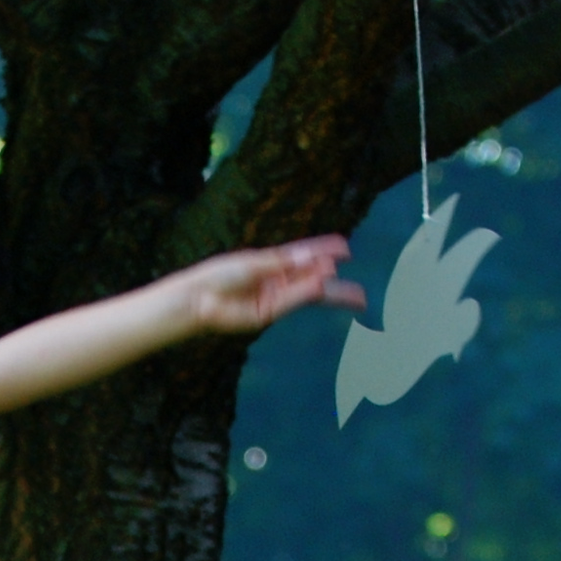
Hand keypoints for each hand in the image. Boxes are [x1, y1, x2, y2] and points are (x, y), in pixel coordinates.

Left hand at [182, 235, 367, 334]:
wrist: (198, 298)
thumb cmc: (220, 275)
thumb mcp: (254, 262)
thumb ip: (284, 261)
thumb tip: (315, 256)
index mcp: (272, 263)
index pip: (304, 255)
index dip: (325, 250)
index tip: (345, 247)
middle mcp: (278, 281)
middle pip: (314, 279)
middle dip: (338, 284)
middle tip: (362, 290)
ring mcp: (275, 298)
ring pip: (310, 294)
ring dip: (332, 292)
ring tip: (358, 297)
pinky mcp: (269, 314)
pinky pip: (294, 301)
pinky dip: (309, 293)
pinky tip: (324, 286)